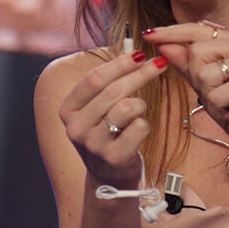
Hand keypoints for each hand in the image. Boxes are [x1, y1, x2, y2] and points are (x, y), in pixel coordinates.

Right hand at [57, 51, 168, 187]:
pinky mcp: (114, 157)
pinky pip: (140, 127)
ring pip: (128, 107)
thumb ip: (107, 83)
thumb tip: (134, 52)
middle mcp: (76, 128)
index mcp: (68, 110)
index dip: (119, 64)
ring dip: (141, 105)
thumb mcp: (96, 109)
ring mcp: (93, 145)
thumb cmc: (107, 133)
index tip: (140, 54)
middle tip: (160, 64)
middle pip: (112, 91)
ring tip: (138, 112)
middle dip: (140, 74)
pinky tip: (138, 131)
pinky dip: (145, 124)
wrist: (109, 175)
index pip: (94, 79)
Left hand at [143, 21, 228, 153]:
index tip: (147, 34)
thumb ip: (185, 62)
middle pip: (196, 52)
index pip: (197, 29)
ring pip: (204, 73)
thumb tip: (162, 44)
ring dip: (208, 96)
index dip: (171, 33)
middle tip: (218, 93)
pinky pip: (215, 94)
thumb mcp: (203, 82)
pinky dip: (218, 108)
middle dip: (197, 78)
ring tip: (226, 102)